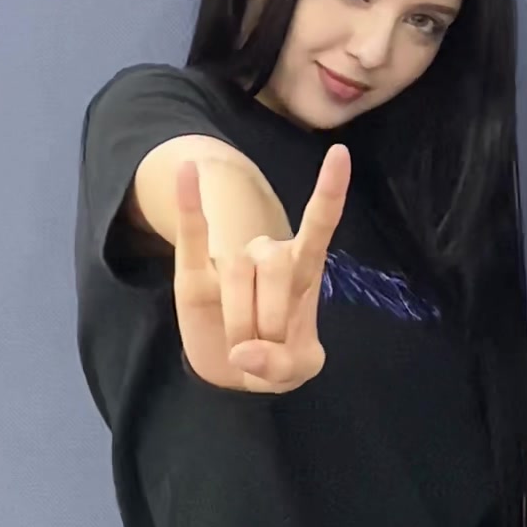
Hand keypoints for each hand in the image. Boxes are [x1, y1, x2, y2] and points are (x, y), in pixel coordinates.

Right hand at [173, 147, 350, 392]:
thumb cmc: (277, 356)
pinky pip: (192, 232)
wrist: (234, 372)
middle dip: (271, 316)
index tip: (340, 154)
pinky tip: (187, 169)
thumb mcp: (298, 370)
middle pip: (273, 263)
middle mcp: (269, 255)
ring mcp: (231, 260)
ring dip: (240, 320)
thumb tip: (242, 351)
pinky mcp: (194, 272)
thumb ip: (282, 365)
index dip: (329, 192)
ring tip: (239, 344)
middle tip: (265, 350)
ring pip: (237, 272)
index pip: (319, 223)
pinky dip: (188, 202)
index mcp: (304, 269)